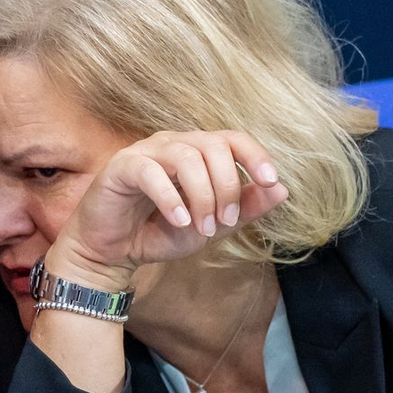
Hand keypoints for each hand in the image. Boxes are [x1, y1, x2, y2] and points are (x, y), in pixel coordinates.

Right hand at [52, 131, 288, 285]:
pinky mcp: (121, 167)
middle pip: (213, 146)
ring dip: (203, 196)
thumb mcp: (210, 226)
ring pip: (186, 156)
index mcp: (196, 152)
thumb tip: (283, 190)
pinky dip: (171, 198)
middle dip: (227, 187)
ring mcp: (146, 152)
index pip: (232, 138)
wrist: (110, 254)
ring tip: (202, 228)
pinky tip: (179, 221)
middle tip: (223, 223)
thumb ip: (244, 210)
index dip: (255, 155)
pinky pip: (152, 173)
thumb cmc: (156, 233)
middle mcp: (173, 144)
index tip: (271, 181)